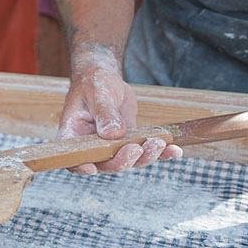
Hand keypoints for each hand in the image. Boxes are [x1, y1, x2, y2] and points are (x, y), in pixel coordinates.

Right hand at [57, 47, 181, 173]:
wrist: (105, 79)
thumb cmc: (94, 84)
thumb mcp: (97, 94)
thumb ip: (104, 114)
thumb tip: (112, 134)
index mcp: (74, 135)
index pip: (72, 158)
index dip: (80, 167)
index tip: (92, 168)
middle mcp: (91, 146)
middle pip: (105, 164)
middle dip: (122, 161)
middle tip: (137, 148)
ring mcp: (110, 147)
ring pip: (127, 162)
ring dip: (145, 157)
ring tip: (158, 143)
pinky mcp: (128, 142)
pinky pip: (143, 152)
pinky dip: (160, 153)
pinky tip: (174, 150)